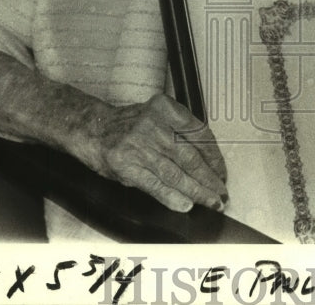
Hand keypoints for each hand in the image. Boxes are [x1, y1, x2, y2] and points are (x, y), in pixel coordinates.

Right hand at [89, 94, 227, 212]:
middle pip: (190, 156)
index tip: (221, 171)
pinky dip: (172, 197)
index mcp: (165, 108)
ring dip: (196, 191)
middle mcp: (154, 125)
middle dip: (209, 178)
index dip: (214, 157)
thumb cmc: (128, 124)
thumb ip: (180, 131)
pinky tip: (186, 205)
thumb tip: (208, 160)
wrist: (92, 128)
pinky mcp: (127, 166)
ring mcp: (140, 146)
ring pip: (176, 173)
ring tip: (210, 202)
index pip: (199, 134)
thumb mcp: (157, 115)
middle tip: (221, 192)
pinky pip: (155, 185)